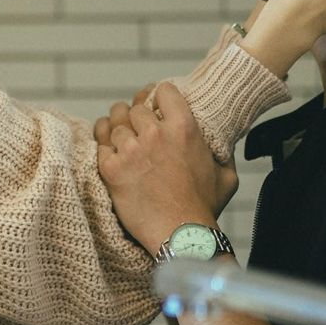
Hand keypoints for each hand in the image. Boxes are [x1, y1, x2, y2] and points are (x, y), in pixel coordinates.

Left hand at [96, 83, 231, 251]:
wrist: (181, 233)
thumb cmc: (204, 207)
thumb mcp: (225, 174)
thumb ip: (222, 152)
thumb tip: (223, 144)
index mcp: (184, 127)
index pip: (164, 91)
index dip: (158, 95)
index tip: (155, 103)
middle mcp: (155, 133)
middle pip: (134, 107)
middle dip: (134, 113)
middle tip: (135, 123)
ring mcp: (131, 150)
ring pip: (114, 122)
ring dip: (116, 126)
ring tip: (119, 133)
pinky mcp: (112, 169)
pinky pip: (100, 144)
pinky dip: (102, 144)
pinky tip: (107, 148)